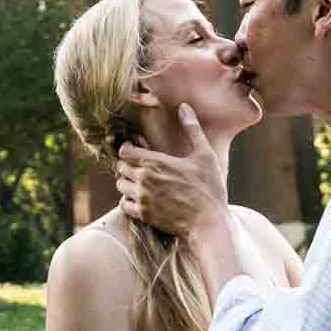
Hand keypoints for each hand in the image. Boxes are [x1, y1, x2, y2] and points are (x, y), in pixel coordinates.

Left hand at [116, 103, 228, 237]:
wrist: (209, 223)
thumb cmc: (209, 187)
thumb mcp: (205, 154)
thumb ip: (192, 129)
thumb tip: (184, 107)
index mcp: (155, 162)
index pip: (125, 151)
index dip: (129, 148)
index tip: (138, 149)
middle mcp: (143, 179)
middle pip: (120, 168)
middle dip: (128, 164)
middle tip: (141, 165)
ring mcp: (142, 199)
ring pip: (121, 186)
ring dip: (127, 182)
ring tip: (141, 182)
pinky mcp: (144, 215)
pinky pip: (124, 205)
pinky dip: (129, 201)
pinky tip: (142, 199)